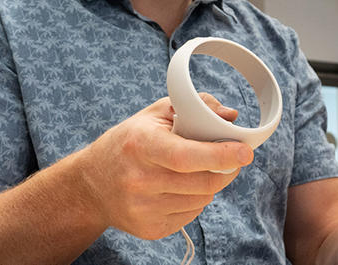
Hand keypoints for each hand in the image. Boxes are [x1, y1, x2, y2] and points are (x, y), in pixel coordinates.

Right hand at [74, 93, 252, 239]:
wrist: (92, 185)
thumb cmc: (128, 142)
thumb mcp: (155, 115)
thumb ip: (195, 108)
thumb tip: (230, 116)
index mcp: (140, 146)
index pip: (186, 156)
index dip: (220, 155)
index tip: (245, 152)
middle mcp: (139, 181)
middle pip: (202, 182)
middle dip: (226, 169)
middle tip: (233, 158)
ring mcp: (143, 209)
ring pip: (202, 199)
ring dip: (210, 184)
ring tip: (196, 170)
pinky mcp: (150, 230)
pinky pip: (192, 215)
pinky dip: (196, 200)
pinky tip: (181, 187)